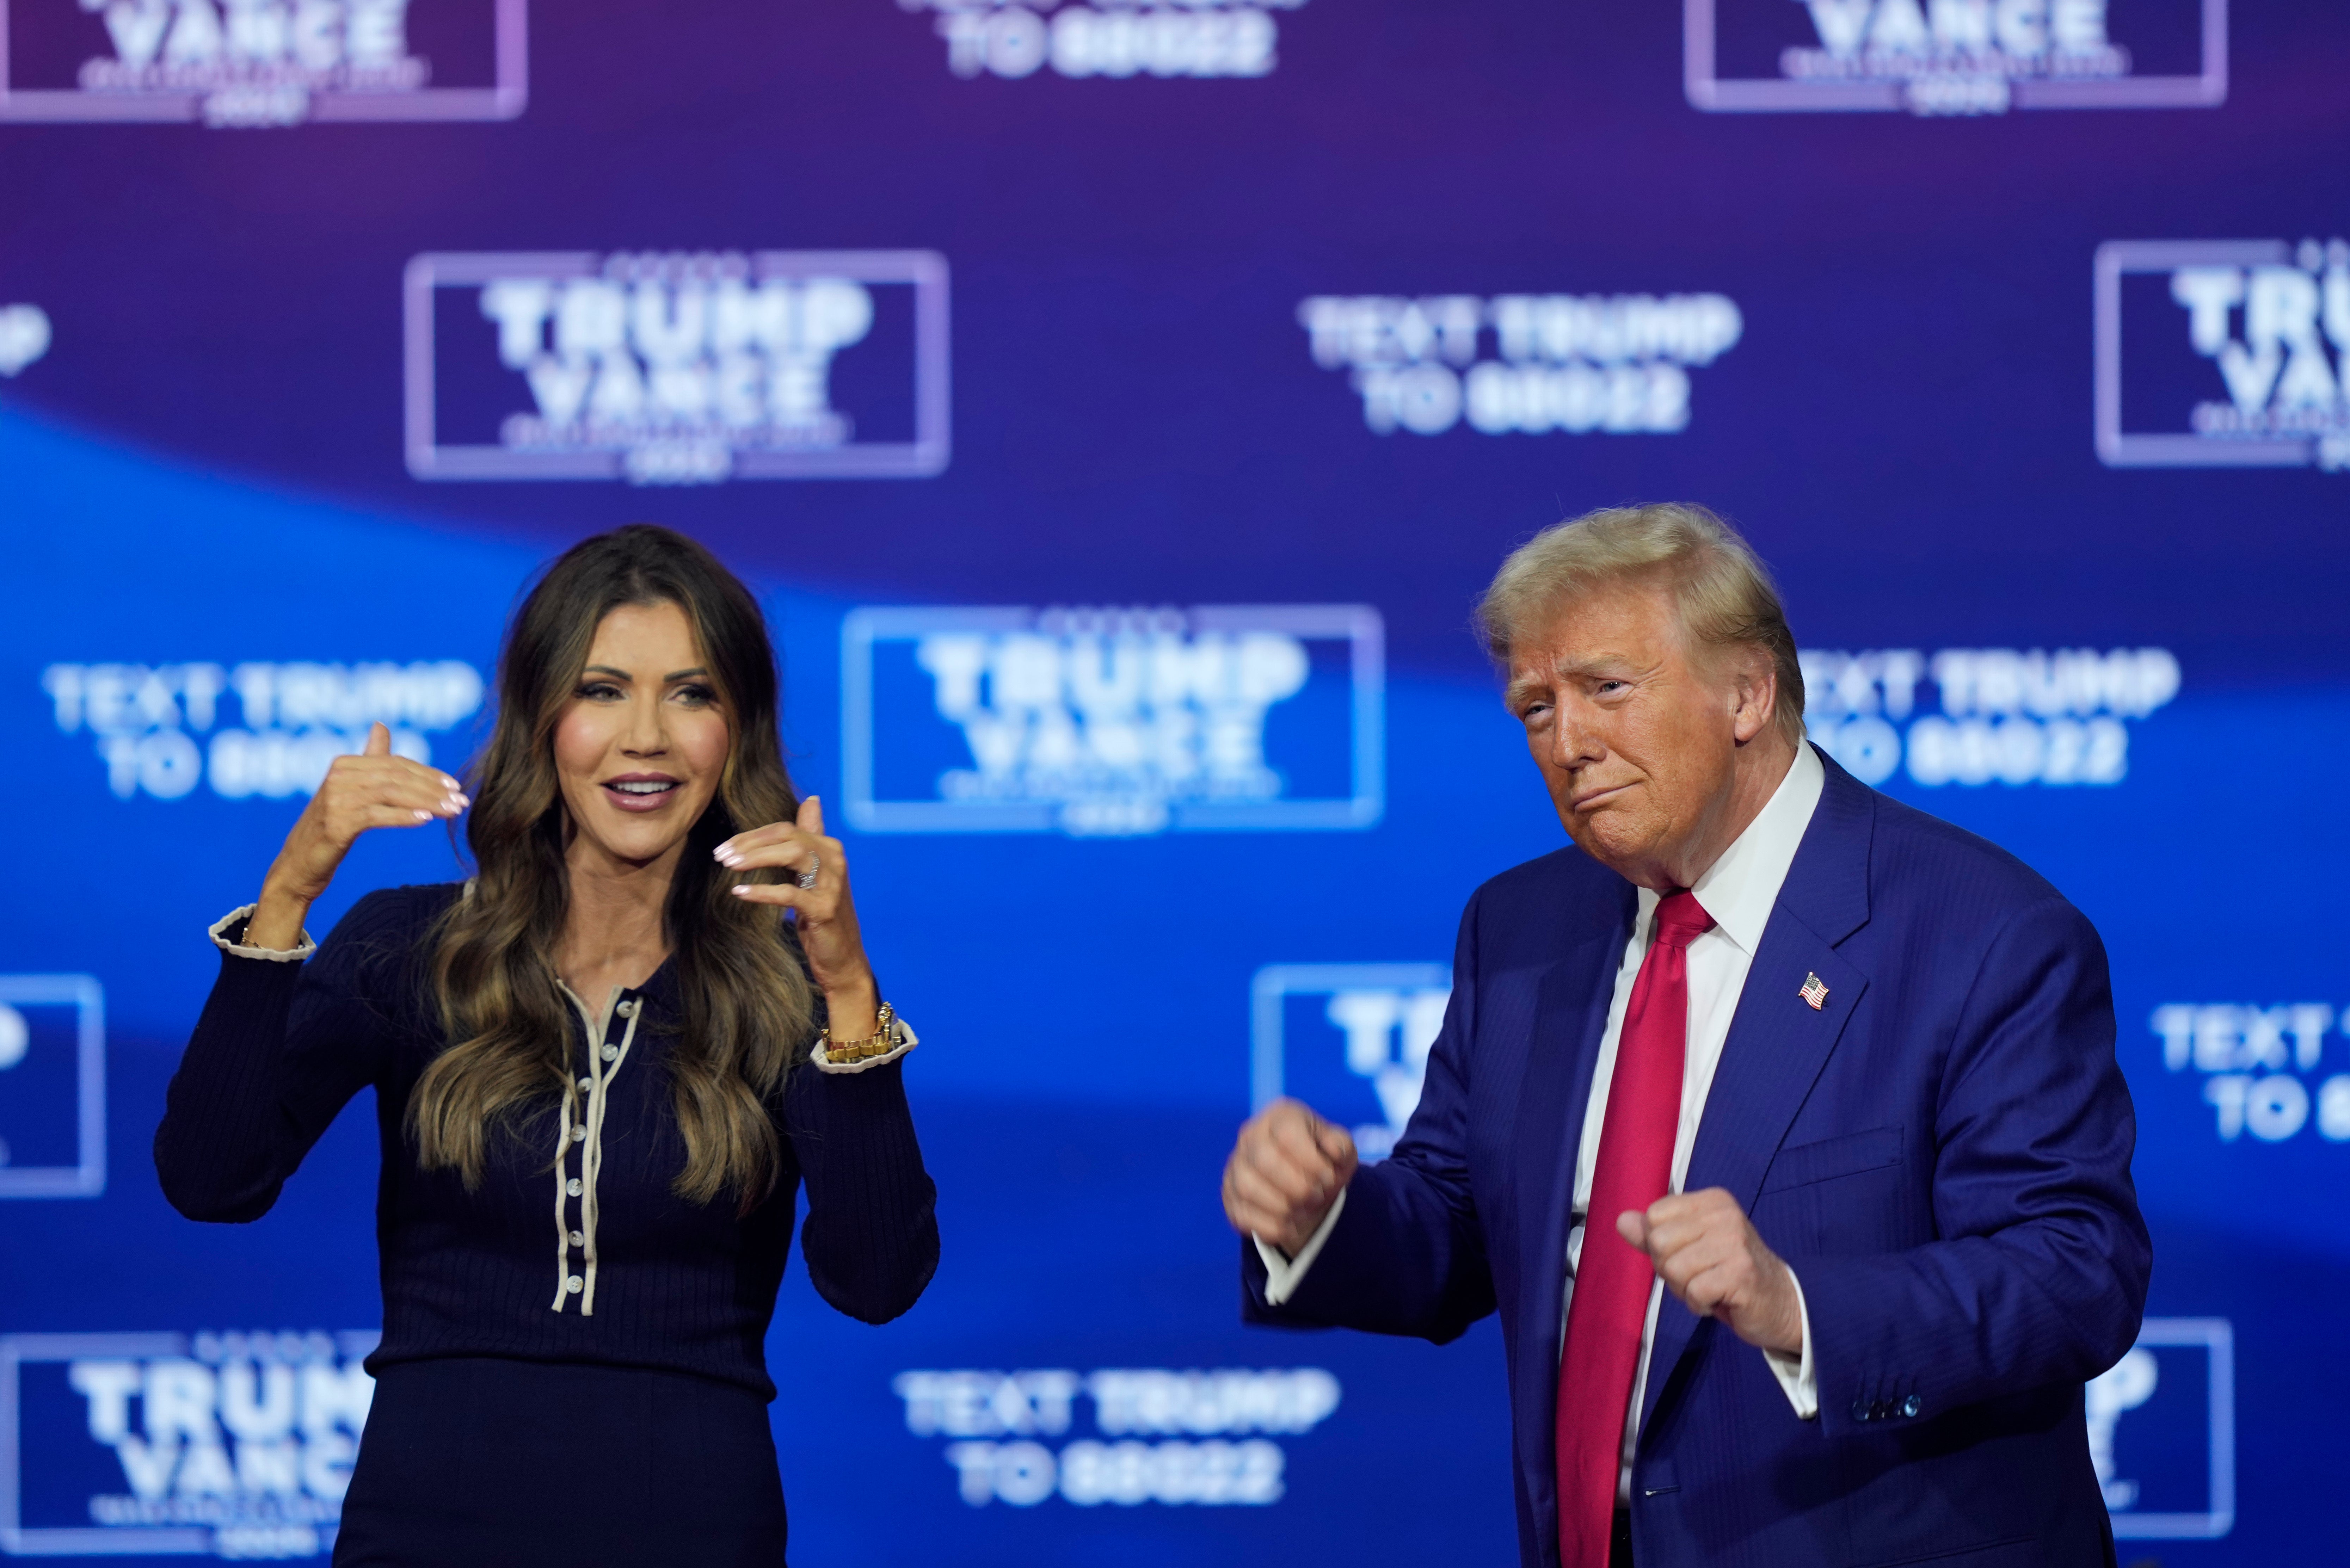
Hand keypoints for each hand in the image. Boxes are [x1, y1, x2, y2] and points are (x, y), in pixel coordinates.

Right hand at [249, 723, 467, 948]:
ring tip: (451, 811)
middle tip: (461, 801)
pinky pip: (376, 815)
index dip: (428, 774)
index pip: (396, 764)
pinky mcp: (335, 824)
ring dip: (426, 802)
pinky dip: (403, 816)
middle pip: (397, 777)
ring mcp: (335, 799)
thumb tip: (381, 726)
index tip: (455, 786)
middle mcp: (339, 776)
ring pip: (391, 794)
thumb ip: (369, 759)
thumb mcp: (350, 790)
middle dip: (433, 789)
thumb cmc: (331, 827)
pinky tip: (425, 819)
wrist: (298, 865)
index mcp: (345, 765)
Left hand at [715, 796, 878, 1035]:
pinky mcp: (825, 909)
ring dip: (756, 858)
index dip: (753, 834)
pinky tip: (740, 892)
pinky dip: (763, 891)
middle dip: (750, 843)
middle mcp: (835, 860)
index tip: (725, 846)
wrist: (843, 958)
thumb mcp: (817, 873)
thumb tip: (812, 800)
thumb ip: (811, 837)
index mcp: (829, 847)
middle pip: (788, 836)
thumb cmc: (822, 914)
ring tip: (728, 866)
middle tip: (720, 855)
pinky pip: (789, 894)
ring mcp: (833, 884)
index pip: (786, 828)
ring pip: (792, 855)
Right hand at [1222, 1099, 1357, 1254]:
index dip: (1311, 1160)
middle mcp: (1251, 1135)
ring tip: (1304, 1210)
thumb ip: (1341, 1145)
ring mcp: (1236, 1165)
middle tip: (1317, 1196)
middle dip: (1298, 1186)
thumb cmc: (1323, 1160)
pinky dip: (1271, 1226)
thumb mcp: (1341, 1148)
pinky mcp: (1230, 1195)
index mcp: (1280, 1117)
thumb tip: (1334, 1151)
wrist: (1304, 1183)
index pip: (1287, 1133)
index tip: (1329, 1177)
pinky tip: (1290, 1226)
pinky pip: (1242, 1214)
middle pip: (1264, 1159)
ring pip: (1248, 1187)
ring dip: (1284, 1207)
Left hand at [1615, 1187, 1803, 1357]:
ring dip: (1685, 1290)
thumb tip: (1621, 1220)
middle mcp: (1724, 1214)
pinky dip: (1699, 1305)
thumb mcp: (1689, 1247)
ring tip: (1711, 1288)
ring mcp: (1735, 1242)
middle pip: (1658, 1242)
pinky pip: (1693, 1292)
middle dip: (1671, 1270)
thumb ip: (1654, 1233)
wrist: (1781, 1303)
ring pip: (1673, 1269)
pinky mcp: (1741, 1273)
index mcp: (1711, 1201)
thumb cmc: (1729, 1273)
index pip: (1654, 1216)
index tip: (1690, 1257)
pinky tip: (1720, 1300)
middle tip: (1701, 1276)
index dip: (1661, 1246)